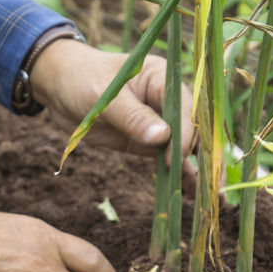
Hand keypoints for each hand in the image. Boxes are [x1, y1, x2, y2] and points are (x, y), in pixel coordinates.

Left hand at [30, 40, 196, 190]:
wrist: (60, 88)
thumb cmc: (82, 80)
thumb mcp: (105, 97)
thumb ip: (133, 117)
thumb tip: (162, 137)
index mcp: (161, 78)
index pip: (183, 107)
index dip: (184, 133)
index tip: (176, 157)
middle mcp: (165, 99)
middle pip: (191, 128)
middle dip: (202, 154)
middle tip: (212, 184)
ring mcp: (157, 121)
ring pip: (183, 146)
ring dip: (195, 167)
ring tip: (211, 193)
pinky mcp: (145, 140)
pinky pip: (165, 157)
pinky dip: (177, 173)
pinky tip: (189, 191)